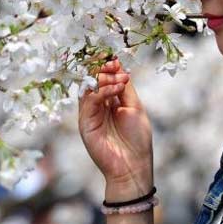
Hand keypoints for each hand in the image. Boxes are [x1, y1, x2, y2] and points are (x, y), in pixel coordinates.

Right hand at [78, 59, 153, 199]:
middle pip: (94, 81)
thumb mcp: (135, 107)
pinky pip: (89, 101)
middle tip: (112, 62)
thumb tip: (120, 66)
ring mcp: (90, 115)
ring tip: (118, 76)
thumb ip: (125, 88)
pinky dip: (102, 91)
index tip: (115, 58)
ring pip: (90, 88)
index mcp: (111, 103)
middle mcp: (98, 107)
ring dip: (103, 78)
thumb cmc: (137, 139)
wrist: (133, 165)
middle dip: (102, 69)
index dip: (108, 68)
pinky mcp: (85, 124)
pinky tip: (116, 88)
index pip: (105, 80)